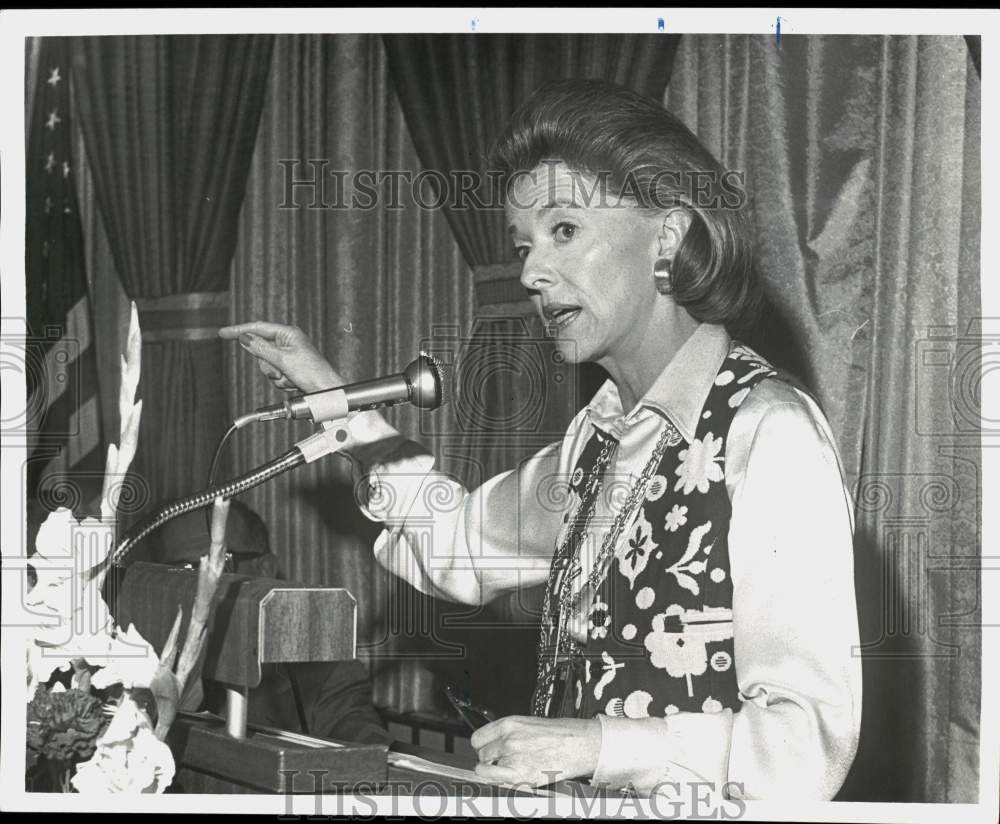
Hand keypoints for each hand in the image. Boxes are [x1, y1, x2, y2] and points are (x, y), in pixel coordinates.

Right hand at [219, 321, 340, 393]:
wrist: (326, 390)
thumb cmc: (312, 372)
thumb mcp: (282, 359)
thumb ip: (261, 348)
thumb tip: (244, 338)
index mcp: (288, 334)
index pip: (258, 328)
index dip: (239, 331)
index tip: (223, 333)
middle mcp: (288, 343)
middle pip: (261, 351)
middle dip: (268, 365)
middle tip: (281, 370)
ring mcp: (289, 357)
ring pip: (267, 365)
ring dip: (276, 375)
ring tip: (291, 377)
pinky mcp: (290, 369)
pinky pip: (275, 375)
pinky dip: (282, 381)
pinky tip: (294, 383)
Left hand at [470, 715, 601, 786]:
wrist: (579, 744)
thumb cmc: (560, 733)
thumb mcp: (529, 724)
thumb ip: (509, 733)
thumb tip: (495, 743)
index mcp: (509, 724)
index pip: (478, 738)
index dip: (482, 746)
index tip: (486, 750)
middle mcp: (508, 739)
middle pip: (481, 754)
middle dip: (489, 759)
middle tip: (501, 762)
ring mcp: (512, 757)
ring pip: (486, 768)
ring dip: (495, 770)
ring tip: (510, 769)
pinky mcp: (520, 774)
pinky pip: (493, 778)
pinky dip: (496, 780)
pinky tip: (508, 777)